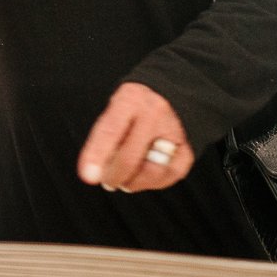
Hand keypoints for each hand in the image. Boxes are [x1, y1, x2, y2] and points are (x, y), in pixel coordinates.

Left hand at [77, 82, 194, 192]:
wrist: (171, 93)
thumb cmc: (135, 106)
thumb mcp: (116, 107)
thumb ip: (106, 135)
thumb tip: (95, 172)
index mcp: (130, 99)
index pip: (110, 130)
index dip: (96, 155)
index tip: (88, 177)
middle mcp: (154, 112)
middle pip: (130, 157)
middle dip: (114, 177)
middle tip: (107, 182)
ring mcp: (174, 129)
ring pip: (152, 171)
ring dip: (133, 183)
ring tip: (125, 182)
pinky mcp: (188, 146)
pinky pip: (171, 174)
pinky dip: (154, 183)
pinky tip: (144, 179)